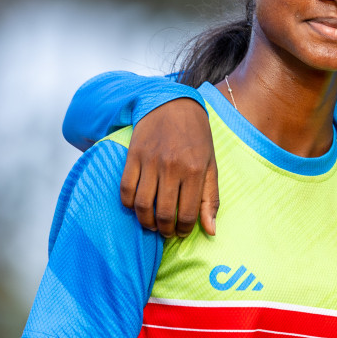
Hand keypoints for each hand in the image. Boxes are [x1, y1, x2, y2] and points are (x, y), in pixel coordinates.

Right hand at [120, 97, 218, 237]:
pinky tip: (136, 207)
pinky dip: (128, 204)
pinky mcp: (133, 156)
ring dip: (145, 221)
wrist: (173, 106)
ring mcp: (150, 162)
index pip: (188, 213)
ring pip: (141, 205)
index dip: (184, 229)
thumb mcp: (210, 166)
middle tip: (166, 232)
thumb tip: (211, 231)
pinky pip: (125, 188)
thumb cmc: (197, 139)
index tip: (182, 232)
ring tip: (152, 224)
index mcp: (194, 171)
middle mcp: (171, 168)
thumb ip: (211, 199)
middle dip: (164, 230)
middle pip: (163, 213)